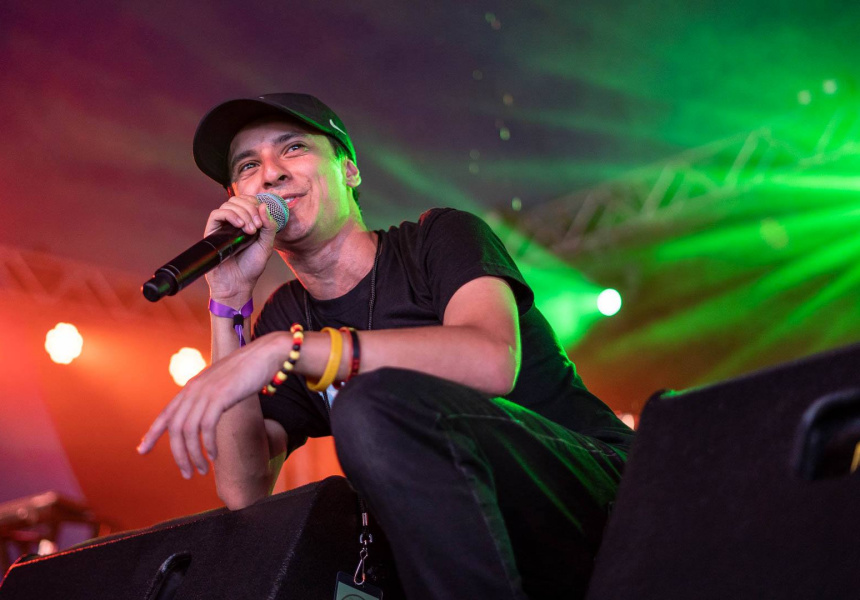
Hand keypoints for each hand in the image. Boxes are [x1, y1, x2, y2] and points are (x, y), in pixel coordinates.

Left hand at [137, 332, 287, 477]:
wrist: (266, 354)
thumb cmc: (249, 371)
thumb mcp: (222, 384)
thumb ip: (210, 397)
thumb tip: (205, 417)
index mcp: (192, 387)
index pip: (166, 414)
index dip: (152, 433)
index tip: (141, 450)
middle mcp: (194, 390)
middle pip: (175, 428)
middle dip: (178, 455)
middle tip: (186, 474)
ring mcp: (206, 392)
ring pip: (189, 430)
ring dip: (193, 455)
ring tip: (201, 471)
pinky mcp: (221, 396)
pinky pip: (207, 426)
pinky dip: (208, 444)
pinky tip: (214, 456)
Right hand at [204, 195, 278, 304]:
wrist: (238, 284)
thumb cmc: (251, 267)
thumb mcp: (266, 245)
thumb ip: (269, 226)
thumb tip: (263, 205)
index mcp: (247, 222)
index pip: (249, 201)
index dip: (256, 204)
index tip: (263, 220)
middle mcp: (233, 222)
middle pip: (238, 200)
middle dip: (251, 209)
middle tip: (258, 227)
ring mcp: (222, 226)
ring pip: (228, 204)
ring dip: (243, 213)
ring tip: (250, 230)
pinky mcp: (212, 232)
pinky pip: (216, 214)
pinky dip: (230, 215)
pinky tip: (240, 226)